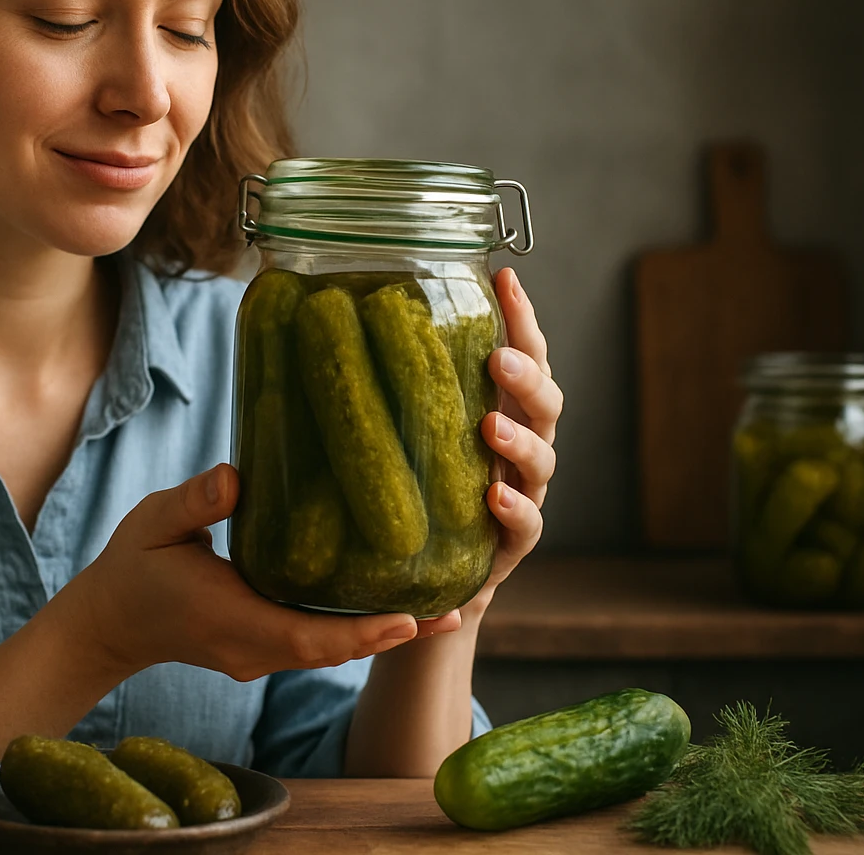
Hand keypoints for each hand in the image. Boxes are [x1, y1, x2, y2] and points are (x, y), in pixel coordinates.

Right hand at [63, 464, 420, 682]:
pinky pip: (317, 644)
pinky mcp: (260, 649)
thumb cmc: (131, 566)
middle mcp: (252, 648)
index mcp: (230, 619)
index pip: (305, 638)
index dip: (360, 633)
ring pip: (330, 652)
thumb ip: (195, 502)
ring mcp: (257, 655)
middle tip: (455, 613)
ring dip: (383, 635)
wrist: (107, 623)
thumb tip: (235, 479)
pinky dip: (356, 631)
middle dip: (394, 635)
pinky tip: (392, 609)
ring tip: (444, 612)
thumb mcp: (154, 523)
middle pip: (334, 651)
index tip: (408, 620)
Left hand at [412, 266, 560, 637]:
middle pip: (546, 402)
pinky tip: (493, 498)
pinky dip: (515, 510)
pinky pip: (527, 526)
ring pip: (544, 460)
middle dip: (527, 376)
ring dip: (521, 441)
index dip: (519, 317)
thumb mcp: (400, 432)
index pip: (522, 355)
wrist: (423, 584)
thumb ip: (381, 387)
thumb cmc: (411, 491)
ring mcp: (523, 496)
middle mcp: (520, 448)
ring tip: (490, 429)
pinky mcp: (511, 546)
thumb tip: (317, 318)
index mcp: (499, 410)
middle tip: (498, 358)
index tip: (502, 277)